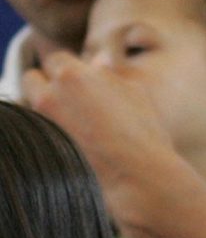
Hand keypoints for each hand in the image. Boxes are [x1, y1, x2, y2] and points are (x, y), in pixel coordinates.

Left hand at [21, 51, 184, 230]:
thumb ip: (111, 75)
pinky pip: (34, 131)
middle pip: (33, 78)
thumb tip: (98, 61)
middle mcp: (50, 94)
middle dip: (46, 86)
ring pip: (29, 105)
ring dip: (42, 110)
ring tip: (69, 125)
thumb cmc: (144, 135)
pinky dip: (45, 132)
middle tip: (70, 102)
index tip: (81, 85)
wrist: (138, 177)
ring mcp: (43, 122)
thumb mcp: (136, 94)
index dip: (70, 71)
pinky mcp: (40, 147)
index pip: (57, 60)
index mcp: (74, 74)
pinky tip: (68, 143)